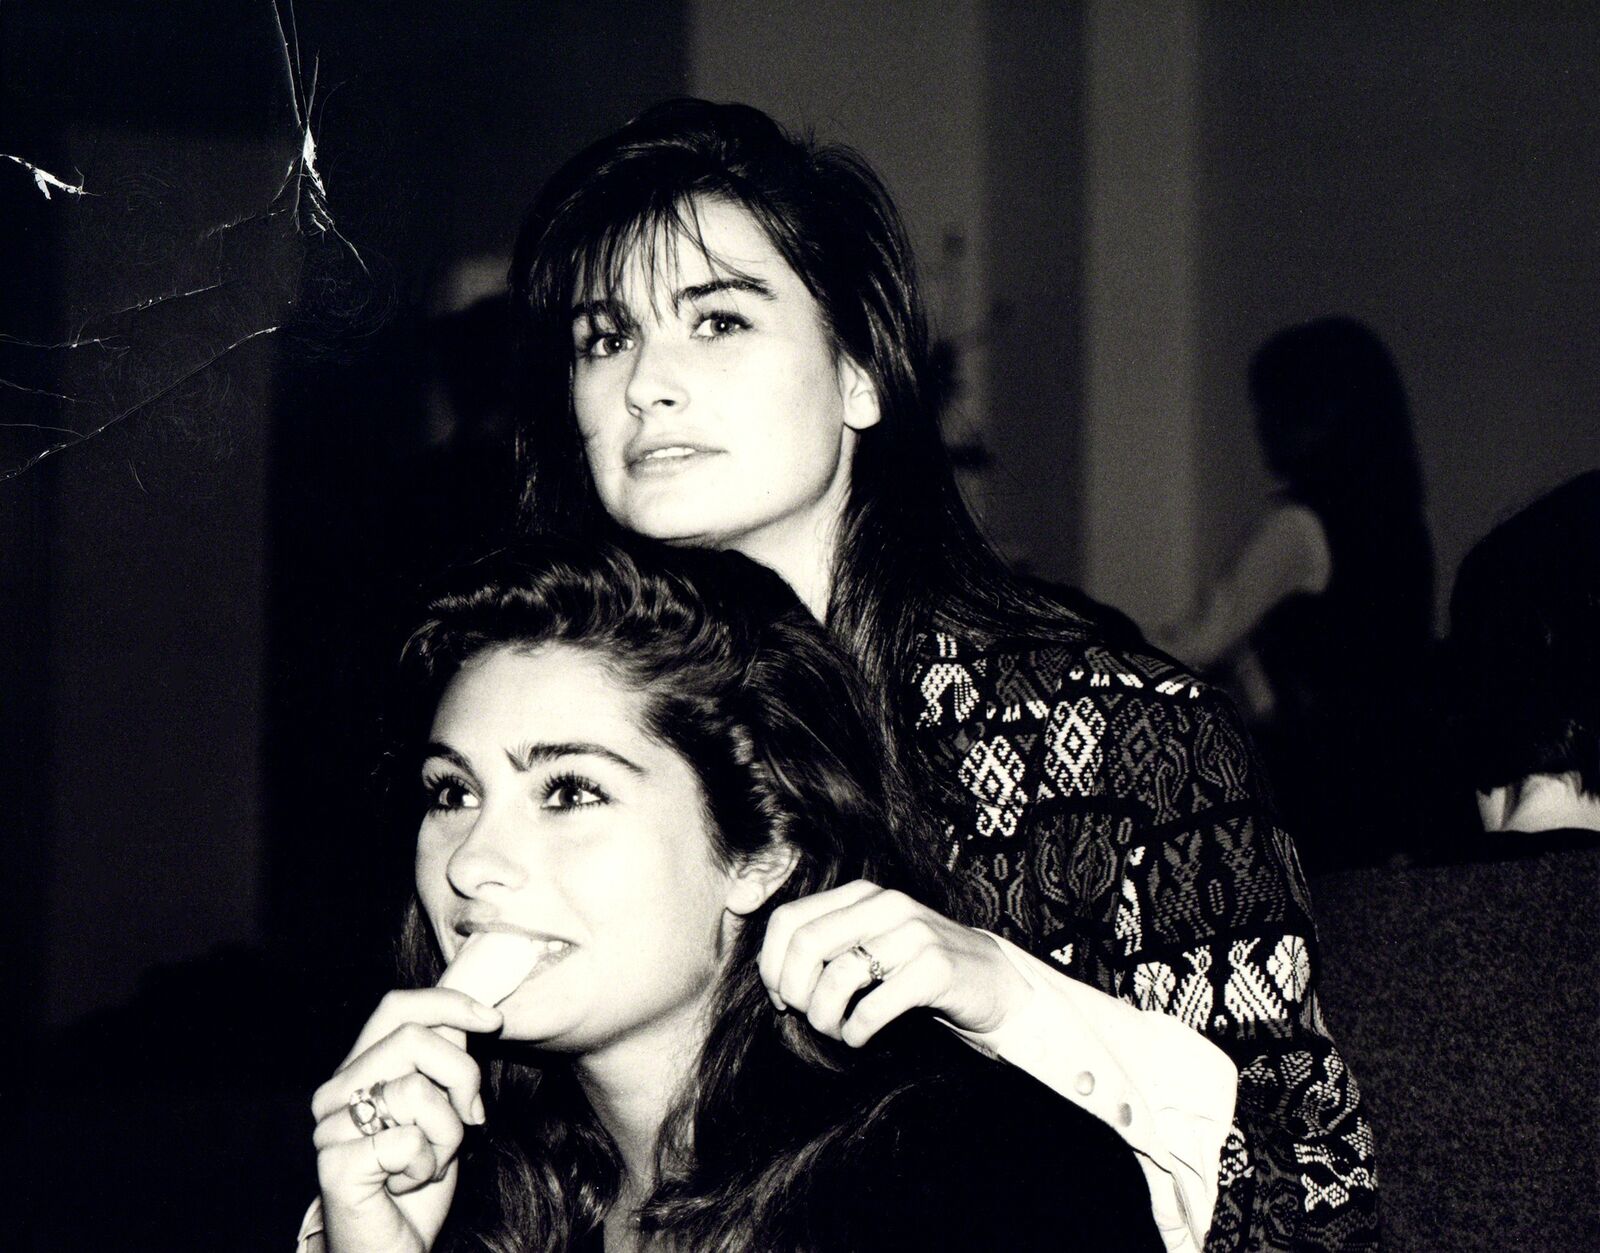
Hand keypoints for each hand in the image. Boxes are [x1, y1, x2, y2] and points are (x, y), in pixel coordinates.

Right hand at [309, 989, 502, 1252]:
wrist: (394, 1247)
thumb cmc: (418, 1177)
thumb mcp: (442, 1107)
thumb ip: (444, 1062)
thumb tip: (476, 1016)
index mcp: (357, 1069)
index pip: (397, 1006)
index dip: (449, 1004)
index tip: (494, 1021)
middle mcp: (334, 1091)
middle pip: (415, 1039)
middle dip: (461, 1077)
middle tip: (466, 1119)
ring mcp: (329, 1127)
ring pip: (417, 1091)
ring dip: (445, 1134)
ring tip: (428, 1161)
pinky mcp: (335, 1163)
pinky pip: (408, 1140)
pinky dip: (426, 1165)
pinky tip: (408, 1182)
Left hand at [758, 880, 1029, 1047]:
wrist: (990, 981)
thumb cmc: (915, 970)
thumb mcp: (869, 943)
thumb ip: (827, 944)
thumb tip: (771, 979)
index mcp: (861, 895)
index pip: (788, 920)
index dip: (772, 965)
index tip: (782, 998)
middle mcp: (885, 905)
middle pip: (805, 946)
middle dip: (795, 993)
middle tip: (807, 1017)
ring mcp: (912, 933)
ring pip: (837, 977)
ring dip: (825, 1018)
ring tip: (836, 1031)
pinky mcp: (935, 968)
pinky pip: (872, 1007)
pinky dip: (856, 1032)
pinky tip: (861, 1037)